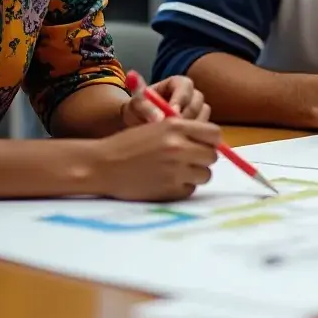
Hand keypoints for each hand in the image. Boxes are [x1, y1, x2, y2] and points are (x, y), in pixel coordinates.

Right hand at [93, 117, 221, 200]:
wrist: (103, 165)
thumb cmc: (129, 144)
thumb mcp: (158, 127)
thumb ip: (185, 132)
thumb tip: (214, 143)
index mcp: (176, 126)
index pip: (215, 134)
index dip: (210, 141)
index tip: (203, 145)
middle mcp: (179, 147)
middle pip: (212, 156)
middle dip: (203, 159)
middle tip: (188, 160)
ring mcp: (175, 170)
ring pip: (205, 175)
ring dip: (194, 174)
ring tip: (175, 171)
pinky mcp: (170, 191)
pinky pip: (190, 190)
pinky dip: (182, 187)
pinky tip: (165, 181)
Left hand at [120, 75, 209, 127]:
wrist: (138, 123)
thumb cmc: (137, 110)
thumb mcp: (135, 106)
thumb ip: (144, 106)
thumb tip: (159, 117)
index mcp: (177, 83)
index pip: (185, 86)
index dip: (180, 99)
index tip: (172, 113)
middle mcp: (190, 94)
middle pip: (198, 100)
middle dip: (187, 115)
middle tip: (174, 129)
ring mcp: (197, 109)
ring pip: (203, 114)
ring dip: (191, 126)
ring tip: (174, 136)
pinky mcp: (199, 124)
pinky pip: (203, 128)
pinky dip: (193, 135)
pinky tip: (179, 142)